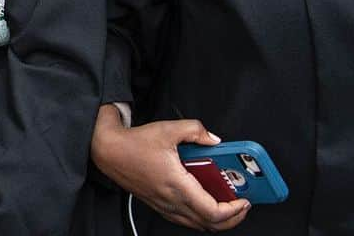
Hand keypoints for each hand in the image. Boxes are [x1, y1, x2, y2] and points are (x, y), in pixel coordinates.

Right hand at [91, 107, 249, 231]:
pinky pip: (184, 220)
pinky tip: (204, 203)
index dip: (233, 211)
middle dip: (231, 219)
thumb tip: (213, 139)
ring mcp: (164, 205)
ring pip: (196, 225)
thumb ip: (196, 130)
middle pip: (208, 224)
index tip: (244, 201)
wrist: (109, 151)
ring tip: (227, 205)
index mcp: (177, 185)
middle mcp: (171, 200)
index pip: (212, 212)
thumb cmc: (134, 143)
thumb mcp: (169, 129)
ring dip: (216, 220)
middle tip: (241, 206)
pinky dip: (200, 217)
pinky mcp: (158, 204)